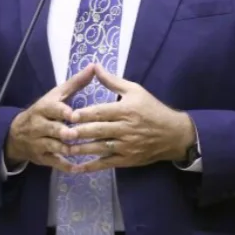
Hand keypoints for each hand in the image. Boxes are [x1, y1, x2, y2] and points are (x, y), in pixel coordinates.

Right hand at [4, 64, 95, 172]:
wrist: (18, 134)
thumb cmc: (45, 111)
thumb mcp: (57, 95)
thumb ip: (76, 83)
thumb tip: (94, 66)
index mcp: (45, 108)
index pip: (52, 109)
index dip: (62, 112)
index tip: (72, 114)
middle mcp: (40, 125)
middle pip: (52, 129)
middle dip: (63, 132)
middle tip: (75, 134)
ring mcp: (40, 142)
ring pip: (53, 146)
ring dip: (67, 149)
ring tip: (81, 151)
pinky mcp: (42, 157)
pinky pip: (54, 162)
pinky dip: (65, 166)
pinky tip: (78, 169)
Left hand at [66, 64, 195, 171]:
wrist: (173, 134)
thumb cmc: (152, 109)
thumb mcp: (135, 90)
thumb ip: (113, 81)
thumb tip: (95, 67)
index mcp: (126, 110)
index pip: (102, 112)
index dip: (85, 114)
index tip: (70, 115)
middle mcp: (125, 129)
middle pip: (99, 131)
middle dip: (80, 132)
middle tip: (62, 133)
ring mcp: (126, 146)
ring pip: (100, 148)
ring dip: (82, 149)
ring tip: (65, 148)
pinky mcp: (127, 160)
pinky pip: (107, 164)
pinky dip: (92, 166)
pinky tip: (77, 167)